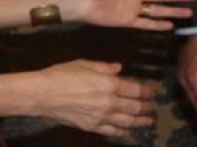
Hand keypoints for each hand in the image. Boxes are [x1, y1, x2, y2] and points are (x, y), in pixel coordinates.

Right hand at [28, 60, 156, 138]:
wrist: (43, 94)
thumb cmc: (61, 74)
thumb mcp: (82, 64)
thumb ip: (103, 67)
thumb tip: (119, 68)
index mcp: (109, 84)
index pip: (136, 89)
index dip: (147, 90)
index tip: (153, 91)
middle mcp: (110, 102)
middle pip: (135, 107)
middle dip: (147, 107)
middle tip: (152, 107)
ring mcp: (102, 117)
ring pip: (128, 121)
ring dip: (141, 121)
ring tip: (148, 121)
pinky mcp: (92, 127)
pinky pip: (112, 131)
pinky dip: (122, 131)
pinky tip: (127, 131)